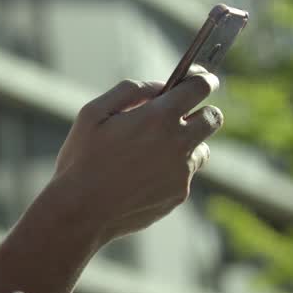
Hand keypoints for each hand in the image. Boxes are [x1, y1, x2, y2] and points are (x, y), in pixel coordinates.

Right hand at [52, 68, 221, 242]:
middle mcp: (178, 142)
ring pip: (200, 150)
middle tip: (178, 119)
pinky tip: (139, 180)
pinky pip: (184, 176)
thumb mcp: (92, 114)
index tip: (202, 81)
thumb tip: (159, 87)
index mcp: (158, 116)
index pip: (201, 87)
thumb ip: (129, 91)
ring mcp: (182, 171)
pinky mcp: (179, 194)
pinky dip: (169, 173)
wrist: (79, 212)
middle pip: (213, 118)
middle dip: (201, 113)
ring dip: (185, 146)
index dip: (203, 80)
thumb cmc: (81, 159)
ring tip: (149, 156)